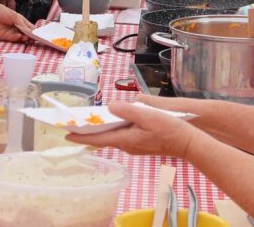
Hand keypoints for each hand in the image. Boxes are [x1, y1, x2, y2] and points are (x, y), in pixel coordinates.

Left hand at [0, 2, 31, 41]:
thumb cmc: (1, 11)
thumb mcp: (14, 16)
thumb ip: (22, 24)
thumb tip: (30, 30)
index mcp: (20, 20)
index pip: (29, 27)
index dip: (33, 30)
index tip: (38, 34)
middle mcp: (16, 27)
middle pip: (25, 33)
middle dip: (29, 36)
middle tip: (33, 38)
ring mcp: (11, 32)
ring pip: (20, 37)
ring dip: (24, 38)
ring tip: (26, 37)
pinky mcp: (6, 36)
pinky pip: (13, 39)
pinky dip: (16, 38)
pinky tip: (18, 36)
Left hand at [67, 95, 199, 158]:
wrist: (187, 142)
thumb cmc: (168, 129)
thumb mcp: (147, 116)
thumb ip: (127, 110)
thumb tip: (110, 106)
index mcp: (125, 140)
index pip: (98, 140)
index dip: (81, 137)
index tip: (67, 135)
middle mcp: (127, 146)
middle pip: (103, 139)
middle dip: (88, 132)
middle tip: (73, 125)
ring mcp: (134, 146)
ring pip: (112, 137)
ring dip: (100, 130)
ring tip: (88, 121)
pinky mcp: (140, 143)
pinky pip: (121, 136)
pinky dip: (113, 129)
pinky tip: (112, 121)